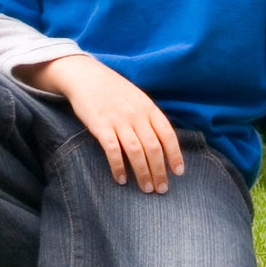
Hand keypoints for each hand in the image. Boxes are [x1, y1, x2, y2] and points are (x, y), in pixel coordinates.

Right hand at [26, 53, 182, 191]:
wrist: (86, 77)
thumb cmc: (114, 90)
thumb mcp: (138, 98)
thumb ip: (149, 117)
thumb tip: (162, 142)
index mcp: (149, 108)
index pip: (168, 135)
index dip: (175, 155)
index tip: (178, 172)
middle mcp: (137, 115)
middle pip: (153, 148)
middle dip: (159, 171)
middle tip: (161, 189)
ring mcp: (119, 121)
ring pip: (136, 152)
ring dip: (143, 173)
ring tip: (146, 189)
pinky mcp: (101, 127)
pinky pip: (113, 151)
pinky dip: (119, 167)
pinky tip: (121, 179)